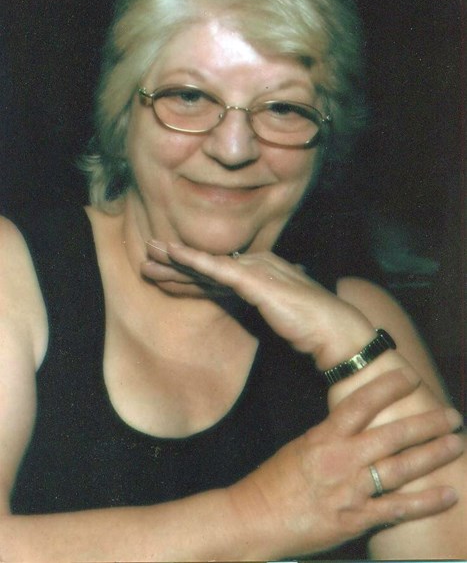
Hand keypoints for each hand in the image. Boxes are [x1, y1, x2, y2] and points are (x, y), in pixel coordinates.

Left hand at [142, 241, 374, 364]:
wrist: (335, 331)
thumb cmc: (310, 326)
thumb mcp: (278, 312)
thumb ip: (260, 302)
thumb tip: (250, 301)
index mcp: (259, 272)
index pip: (216, 274)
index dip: (188, 274)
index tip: (163, 274)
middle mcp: (255, 264)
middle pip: (207, 267)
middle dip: (174, 264)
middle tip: (145, 257)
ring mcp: (256, 269)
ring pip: (207, 265)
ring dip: (175, 261)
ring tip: (148, 255)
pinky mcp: (257, 279)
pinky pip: (218, 268)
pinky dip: (194, 260)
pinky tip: (174, 254)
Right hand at [227, 368, 462, 558]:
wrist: (255, 517)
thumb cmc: (274, 481)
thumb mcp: (301, 446)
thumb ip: (331, 436)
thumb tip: (355, 426)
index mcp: (325, 436)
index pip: (362, 402)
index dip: (389, 387)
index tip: (411, 378)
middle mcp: (342, 458)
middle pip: (393, 434)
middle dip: (427, 423)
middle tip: (452, 415)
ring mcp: (352, 489)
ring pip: (402, 468)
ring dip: (433, 455)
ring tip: (456, 444)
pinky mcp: (356, 518)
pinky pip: (398, 509)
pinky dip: (426, 501)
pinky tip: (448, 494)